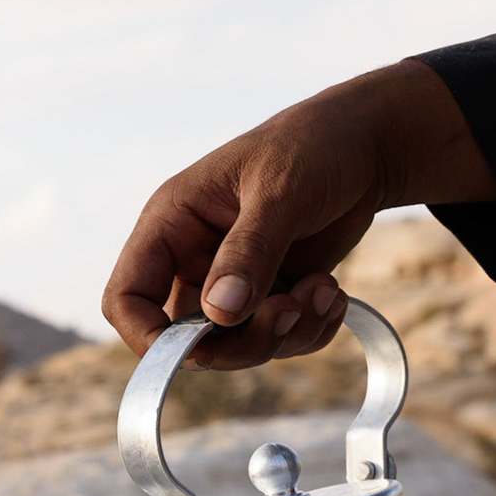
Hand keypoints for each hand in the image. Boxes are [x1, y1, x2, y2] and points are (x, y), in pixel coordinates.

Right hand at [102, 59, 495, 368]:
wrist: (367, 146)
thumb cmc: (313, 147)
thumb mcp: (280, 192)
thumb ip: (249, 252)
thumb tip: (220, 313)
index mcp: (173, 223)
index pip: (128, 296)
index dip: (147, 335)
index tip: (196, 349)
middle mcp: (194, 258)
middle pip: (188, 338)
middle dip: (242, 340)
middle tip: (290, 311)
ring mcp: (233, 281)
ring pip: (238, 346)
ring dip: (286, 333)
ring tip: (325, 291)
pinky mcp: (271, 294)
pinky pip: (278, 340)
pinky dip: (309, 330)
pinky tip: (332, 293)